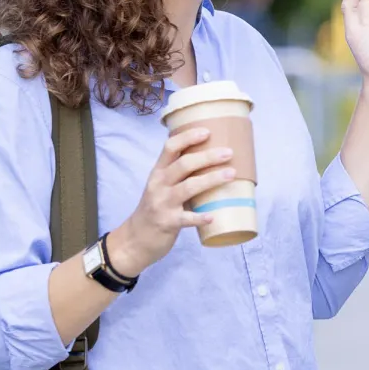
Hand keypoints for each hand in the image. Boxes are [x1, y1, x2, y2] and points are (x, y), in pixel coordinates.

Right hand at [107, 127, 235, 276]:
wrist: (136, 238)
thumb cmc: (156, 208)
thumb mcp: (161, 186)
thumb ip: (179, 174)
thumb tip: (211, 159)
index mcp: (158, 172)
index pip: (170, 148)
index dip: (188, 137)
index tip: (207, 131)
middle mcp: (159, 184)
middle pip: (183, 165)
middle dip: (207, 157)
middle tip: (229, 153)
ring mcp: (162, 203)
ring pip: (188, 187)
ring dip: (211, 179)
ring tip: (231, 174)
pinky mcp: (168, 223)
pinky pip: (186, 219)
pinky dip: (200, 217)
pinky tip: (213, 215)